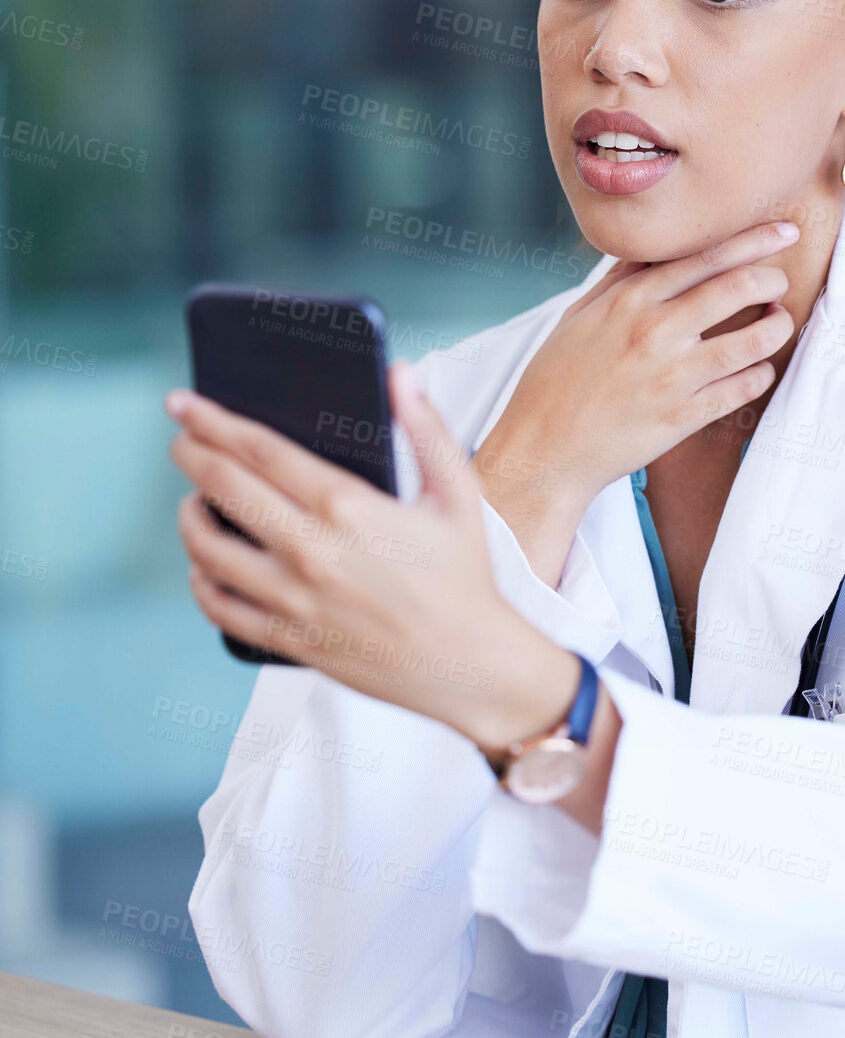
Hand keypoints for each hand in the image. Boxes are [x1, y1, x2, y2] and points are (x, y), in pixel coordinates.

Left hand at [166, 361, 580, 755]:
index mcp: (349, 507)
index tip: (187, 404)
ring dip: (190, 515)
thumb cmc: (463, 575)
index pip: (259, 450)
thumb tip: (401, 374)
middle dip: (191, 453)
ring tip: (195, 499)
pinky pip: (218, 607)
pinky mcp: (289, 639)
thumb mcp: (458, 493)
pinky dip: (201, 579)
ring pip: (207, 549)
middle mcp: (312, 550)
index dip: (213, 421)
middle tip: (182, 437)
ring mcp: (294, 599)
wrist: (469, 663)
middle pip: (223, 488)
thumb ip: (427, 428)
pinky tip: (207, 563)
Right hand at [474, 220, 800, 565]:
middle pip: (738, 287)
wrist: (542, 449)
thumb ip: (619, 280)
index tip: (782, 231)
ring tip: (779, 322)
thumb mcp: (578, 316)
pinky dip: (761, 374)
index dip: (753, 240)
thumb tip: (650, 248)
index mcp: (630, 301)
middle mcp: (655, 332)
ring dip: (777, 326)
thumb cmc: (555, 380)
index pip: (706, 256)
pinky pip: (743, 389)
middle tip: (781, 282)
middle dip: (773, 279)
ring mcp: (672, 377)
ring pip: (752, 341)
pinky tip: (758, 369)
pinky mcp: (683, 418)